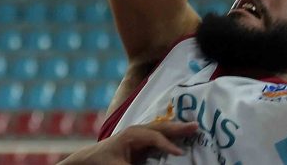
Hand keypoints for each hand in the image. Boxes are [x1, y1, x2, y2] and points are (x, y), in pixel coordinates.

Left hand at [59, 121, 197, 164]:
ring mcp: (139, 133)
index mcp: (131, 135)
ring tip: (193, 127)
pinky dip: (171, 133)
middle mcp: (137, 130)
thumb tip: (157, 164)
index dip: (168, 145)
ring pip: (162, 128)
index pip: (154, 137)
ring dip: (177, 128)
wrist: (90, 158)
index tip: (181, 153)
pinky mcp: (141, 139)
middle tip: (197, 126)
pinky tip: (181, 134)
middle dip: (179, 127)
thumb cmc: (103, 161)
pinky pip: (159, 134)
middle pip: (161, 127)